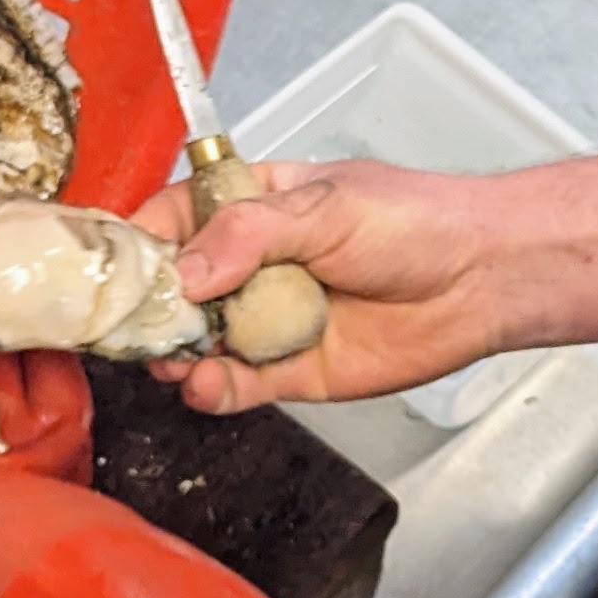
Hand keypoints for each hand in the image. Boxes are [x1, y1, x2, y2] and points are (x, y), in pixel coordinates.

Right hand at [135, 159, 528, 415]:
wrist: (484, 278)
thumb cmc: (417, 223)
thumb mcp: (326, 208)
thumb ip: (249, 235)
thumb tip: (185, 272)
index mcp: (256, 206)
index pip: (176, 218)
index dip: (142, 241)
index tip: (113, 266)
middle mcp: (255, 266)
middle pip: (176, 290)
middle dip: (151, 311)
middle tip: (137, 328)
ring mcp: (271, 320)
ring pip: (199, 344)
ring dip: (177, 356)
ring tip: (175, 360)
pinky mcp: (294, 371)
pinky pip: (237, 386)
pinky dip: (214, 391)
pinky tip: (206, 384)